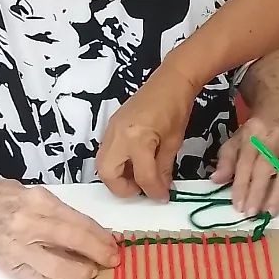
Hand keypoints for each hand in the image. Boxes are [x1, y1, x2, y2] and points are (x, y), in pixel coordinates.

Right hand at [0, 179, 118, 278]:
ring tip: (94, 271)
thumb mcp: (33, 193)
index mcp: (38, 200)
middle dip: (98, 253)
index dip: (100, 235)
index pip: (78, 221)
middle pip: (73, 241)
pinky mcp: (9, 264)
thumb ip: (59, 211)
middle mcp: (29, 223)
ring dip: (82, 271)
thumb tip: (91, 230)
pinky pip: (41, 277)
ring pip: (58, 266)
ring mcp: (17, 246)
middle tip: (113, 260)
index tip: (114, 243)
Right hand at [96, 64, 200, 199]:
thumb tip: (159, 189)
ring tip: (138, 176)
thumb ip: (163, 169)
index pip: (142, 176)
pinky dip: (116, 162)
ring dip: (117, 176)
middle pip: (108, 173)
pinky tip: (134, 162)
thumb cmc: (176, 109)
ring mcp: (111, 130)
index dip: (153, 191)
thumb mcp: (173, 142)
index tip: (162, 196)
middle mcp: (118, 136)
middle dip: (123, 188)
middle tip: (141, 189)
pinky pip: (106, 151)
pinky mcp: (111, 126)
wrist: (169, 81)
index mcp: (137, 139)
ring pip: (102, 163)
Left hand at [212, 114, 278, 216]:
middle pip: (265, 167)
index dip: (241, 184)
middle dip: (259, 191)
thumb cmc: (254, 133)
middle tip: (253, 212)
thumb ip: (226, 160)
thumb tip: (216, 180)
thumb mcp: (234, 140)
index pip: (245, 162)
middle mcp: (272, 141)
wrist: (278, 113)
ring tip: (272, 211)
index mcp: (252, 137)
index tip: (238, 205)